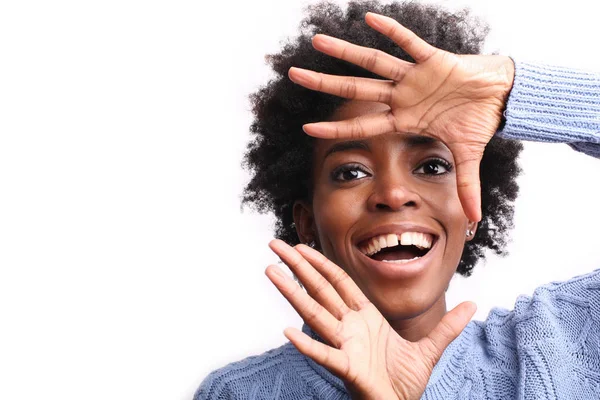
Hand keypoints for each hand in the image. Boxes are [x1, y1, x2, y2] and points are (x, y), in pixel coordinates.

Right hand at [266, 240, 475, 399]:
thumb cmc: (405, 383)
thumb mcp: (431, 349)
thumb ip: (448, 326)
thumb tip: (473, 305)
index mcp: (366, 318)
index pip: (338, 282)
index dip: (320, 262)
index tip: (302, 246)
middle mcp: (350, 328)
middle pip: (319, 290)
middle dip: (297, 266)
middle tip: (275, 245)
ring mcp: (346, 347)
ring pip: (315, 314)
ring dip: (292, 293)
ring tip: (270, 271)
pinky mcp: (349, 370)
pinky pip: (325, 356)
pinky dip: (307, 346)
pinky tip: (287, 332)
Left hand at [288, 12, 514, 221]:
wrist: (501, 96)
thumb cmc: (478, 121)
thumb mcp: (468, 157)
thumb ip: (466, 186)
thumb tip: (476, 219)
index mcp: (404, 119)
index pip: (363, 127)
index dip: (336, 129)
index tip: (306, 129)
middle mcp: (402, 97)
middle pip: (355, 90)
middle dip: (324, 84)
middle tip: (293, 76)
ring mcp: (414, 77)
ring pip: (373, 62)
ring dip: (345, 53)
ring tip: (316, 41)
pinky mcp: (434, 59)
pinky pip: (410, 43)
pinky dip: (392, 32)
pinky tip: (369, 19)